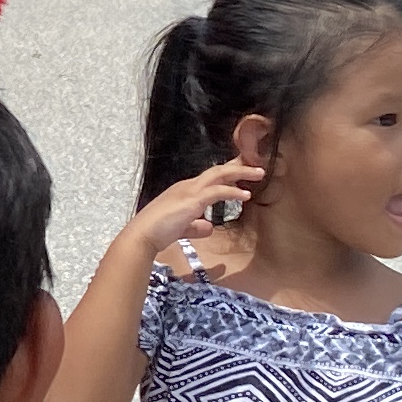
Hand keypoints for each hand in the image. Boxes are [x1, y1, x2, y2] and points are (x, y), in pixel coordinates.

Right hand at [122, 160, 262, 264]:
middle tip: (258, 165)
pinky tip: (246, 195)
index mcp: (185, 190)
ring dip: (241, 173)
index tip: (243, 169)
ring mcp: (189, 191)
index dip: (228, 172)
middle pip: (218, 170)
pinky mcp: (192, 200)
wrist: (142, 235)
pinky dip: (233, 192)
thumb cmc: (157, 232)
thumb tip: (208, 227)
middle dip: (239, 166)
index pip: (210, 177)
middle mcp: (188, 186)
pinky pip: (217, 192)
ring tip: (259, 173)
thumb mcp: (182, 228)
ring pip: (220, 175)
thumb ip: (195, 227)